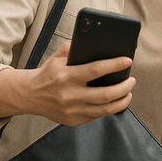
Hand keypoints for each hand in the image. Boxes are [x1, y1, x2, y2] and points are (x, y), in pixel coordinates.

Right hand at [0, 41, 134, 124]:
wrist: (29, 95)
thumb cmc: (49, 73)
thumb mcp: (58, 57)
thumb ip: (73, 47)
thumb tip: (94, 40)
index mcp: (67, 76)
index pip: (96, 70)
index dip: (115, 65)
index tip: (128, 61)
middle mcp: (70, 95)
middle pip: (106, 94)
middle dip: (124, 87)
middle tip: (132, 80)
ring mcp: (72, 110)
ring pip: (105, 109)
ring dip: (122, 101)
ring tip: (128, 92)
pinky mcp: (74, 120)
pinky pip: (97, 115)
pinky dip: (109, 108)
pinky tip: (116, 101)